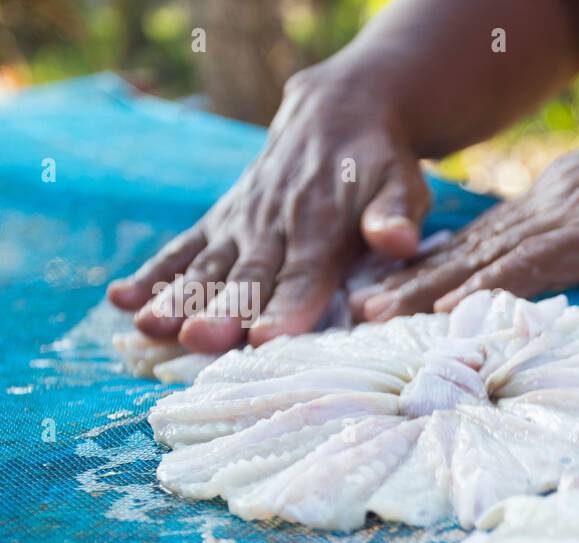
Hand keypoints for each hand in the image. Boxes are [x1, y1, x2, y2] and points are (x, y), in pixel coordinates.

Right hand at [107, 64, 430, 352]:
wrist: (339, 111)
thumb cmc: (379, 165)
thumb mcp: (403, 183)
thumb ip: (396, 214)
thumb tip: (400, 240)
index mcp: (323, 224)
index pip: (305, 273)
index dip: (288, 306)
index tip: (269, 338)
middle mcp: (273, 224)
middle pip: (247, 276)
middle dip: (223, 309)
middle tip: (201, 340)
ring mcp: (240, 223)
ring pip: (208, 266)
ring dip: (178, 297)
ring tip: (148, 325)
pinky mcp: (219, 221)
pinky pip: (183, 248)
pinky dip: (153, 273)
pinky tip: (121, 300)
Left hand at [351, 107, 578, 319]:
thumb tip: (574, 267)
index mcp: (563, 197)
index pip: (488, 239)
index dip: (435, 266)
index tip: (390, 290)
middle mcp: (554, 201)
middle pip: (468, 249)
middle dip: (407, 281)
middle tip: (353, 309)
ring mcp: (572, 215)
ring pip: (482, 259)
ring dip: (423, 291)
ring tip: (371, 317)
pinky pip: (531, 267)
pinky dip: (485, 291)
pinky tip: (448, 311)